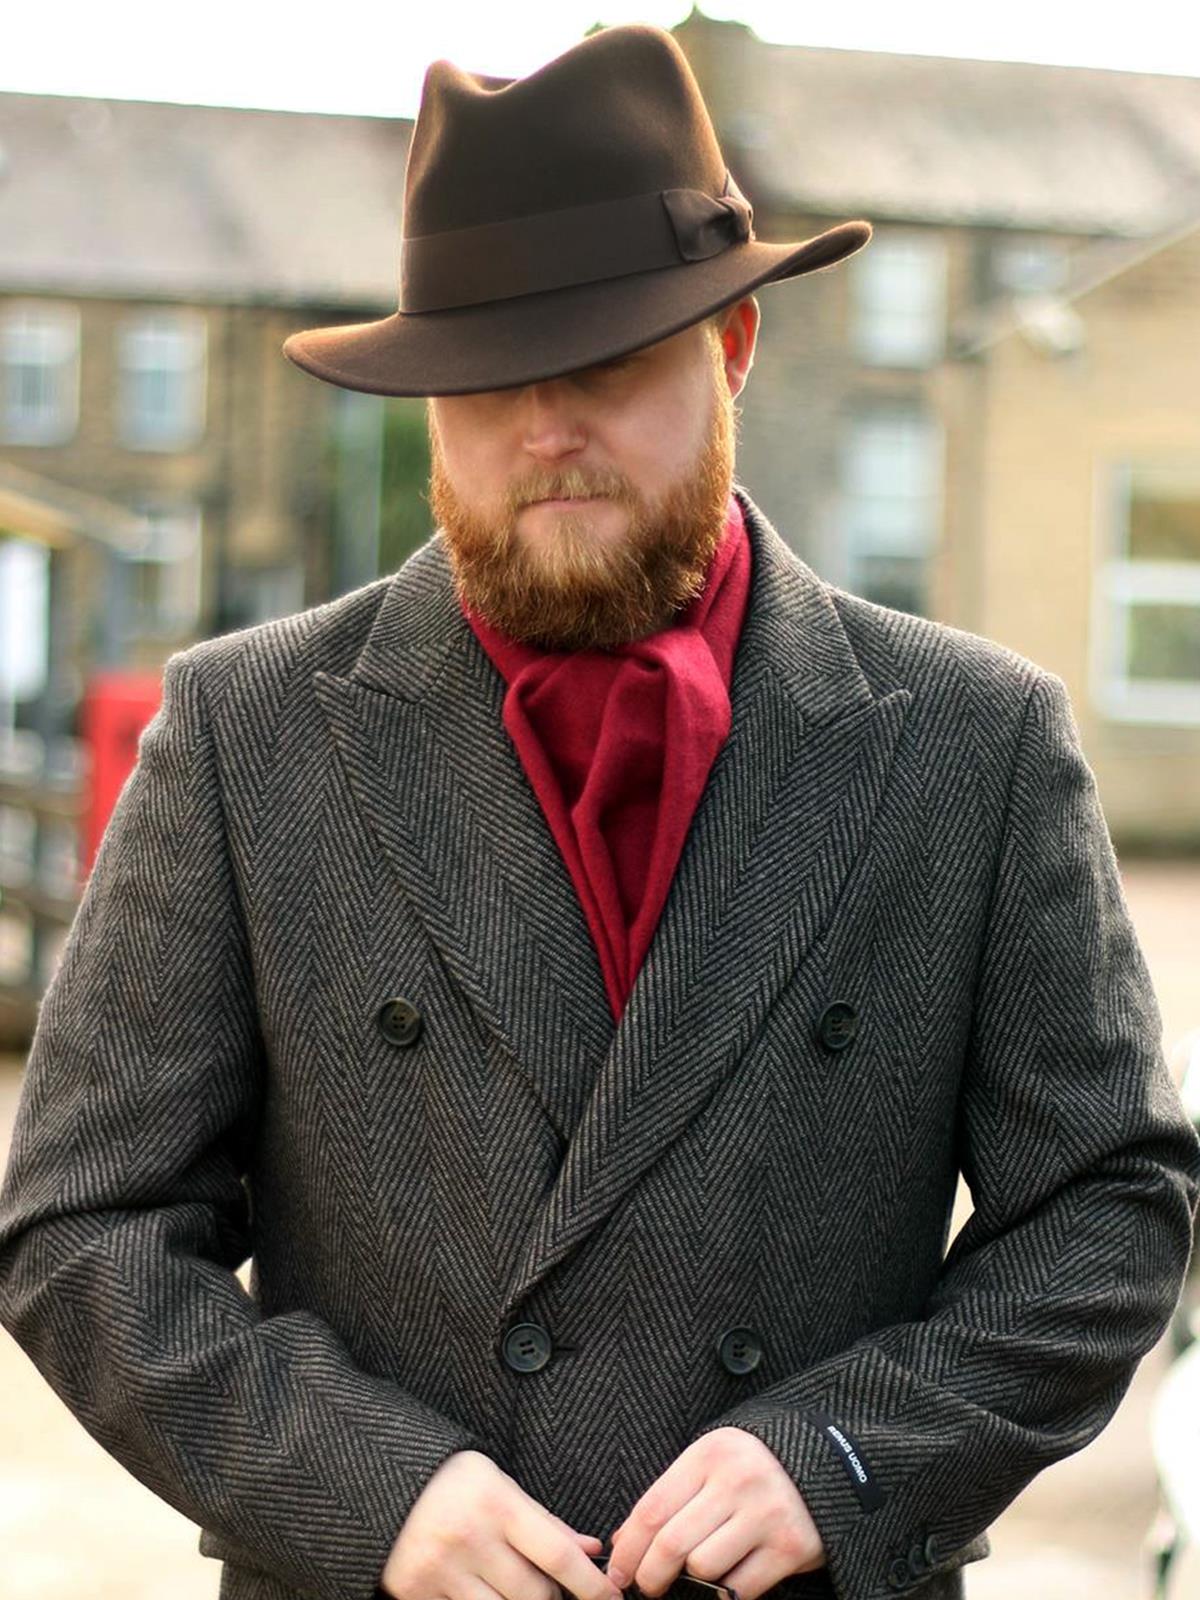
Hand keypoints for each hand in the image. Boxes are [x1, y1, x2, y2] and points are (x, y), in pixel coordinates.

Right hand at [380, 1449, 621, 1599]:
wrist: (375, 1483)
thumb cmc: (448, 1480)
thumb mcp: (498, 1484)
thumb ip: (543, 1521)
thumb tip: (590, 1550)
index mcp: (495, 1503)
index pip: (558, 1554)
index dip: (591, 1584)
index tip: (612, 1599)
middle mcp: (469, 1539)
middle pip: (535, 1594)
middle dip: (553, 1598)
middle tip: (552, 1589)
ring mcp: (441, 1572)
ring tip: (518, 1590)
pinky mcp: (417, 1596)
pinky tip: (484, 1592)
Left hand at [606, 1428, 824, 1599]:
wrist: (825, 1464)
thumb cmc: (752, 1467)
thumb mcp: (711, 1464)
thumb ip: (672, 1496)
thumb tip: (624, 1541)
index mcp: (710, 1453)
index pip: (654, 1508)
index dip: (629, 1548)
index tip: (618, 1571)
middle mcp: (738, 1480)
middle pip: (673, 1544)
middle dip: (651, 1576)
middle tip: (647, 1587)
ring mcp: (767, 1514)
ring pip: (704, 1569)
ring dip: (693, 1582)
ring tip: (696, 1574)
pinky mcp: (791, 1547)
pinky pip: (741, 1589)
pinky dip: (727, 1594)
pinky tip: (727, 1581)